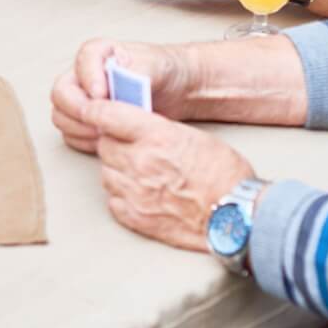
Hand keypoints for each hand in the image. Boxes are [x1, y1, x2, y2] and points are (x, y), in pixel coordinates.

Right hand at [51, 38, 201, 153]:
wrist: (176, 88)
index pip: (82, 61)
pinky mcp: (86, 120)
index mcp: (98, 53)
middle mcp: (84, 75)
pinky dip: (83, 141)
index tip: (103, 95)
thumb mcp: (155, 65)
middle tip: (100, 122)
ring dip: (79, 129)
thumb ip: (135, 72)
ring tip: (105, 134)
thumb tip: (118, 85)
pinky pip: (70, 133)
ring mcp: (82, 98)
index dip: (89, 80)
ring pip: (61, 115)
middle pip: (61, 92)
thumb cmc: (164, 70)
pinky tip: (105, 142)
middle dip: (78, 110)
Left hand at [82, 99, 255, 251]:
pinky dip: (121, 195)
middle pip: (104, 145)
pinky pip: (112, 199)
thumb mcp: (194, 137)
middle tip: (131, 147)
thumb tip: (135, 129)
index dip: (95, 111)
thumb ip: (159, 130)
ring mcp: (135, 191)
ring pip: (106, 172)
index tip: (91, 110)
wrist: (236, 217)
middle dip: (114, 143)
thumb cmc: (224, 175)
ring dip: (117, 169)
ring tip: (139, 172)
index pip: (107, 116)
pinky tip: (139, 194)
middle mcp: (140, 161)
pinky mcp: (135, 217)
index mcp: (156, 136)